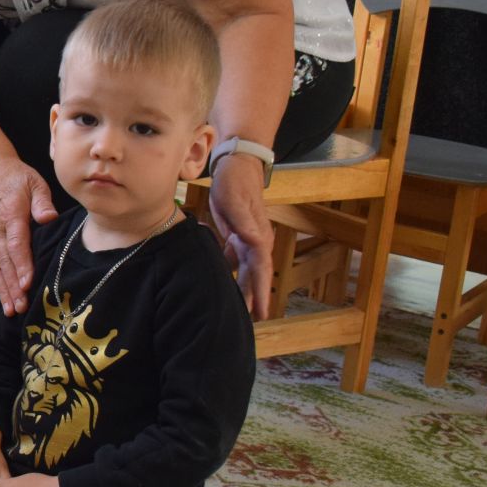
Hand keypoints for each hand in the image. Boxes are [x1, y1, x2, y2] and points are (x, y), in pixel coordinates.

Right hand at [0, 159, 58, 315]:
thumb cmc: (18, 180)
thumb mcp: (35, 183)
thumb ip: (42, 202)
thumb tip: (49, 218)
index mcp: (10, 214)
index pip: (16, 244)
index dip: (22, 265)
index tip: (27, 284)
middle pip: (4, 261)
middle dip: (13, 287)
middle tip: (21, 307)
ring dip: (3, 290)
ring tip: (12, 310)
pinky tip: (3, 298)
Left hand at [209, 154, 273, 316]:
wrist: (237, 164)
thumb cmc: (234, 181)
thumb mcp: (234, 198)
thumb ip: (243, 221)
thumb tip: (256, 242)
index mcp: (257, 236)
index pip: (261, 269)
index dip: (262, 292)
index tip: (263, 313)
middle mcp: (256, 240)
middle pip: (255, 275)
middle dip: (254, 298)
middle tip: (251, 322)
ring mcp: (249, 238)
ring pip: (247, 270)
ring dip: (244, 288)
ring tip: (238, 310)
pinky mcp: (238, 235)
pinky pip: (236, 260)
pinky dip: (233, 273)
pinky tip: (224, 284)